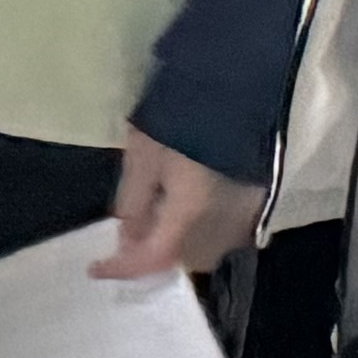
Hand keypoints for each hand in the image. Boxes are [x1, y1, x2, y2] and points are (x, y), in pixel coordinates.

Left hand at [97, 126, 262, 281]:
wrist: (237, 89)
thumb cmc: (179, 117)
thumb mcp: (142, 155)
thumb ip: (132, 202)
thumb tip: (127, 237)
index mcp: (192, 214)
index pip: (154, 258)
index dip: (124, 267)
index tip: (96, 268)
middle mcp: (225, 226)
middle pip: (184, 259)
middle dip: (155, 252)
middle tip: (130, 232)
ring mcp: (248, 217)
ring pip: (207, 249)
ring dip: (180, 242)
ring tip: (157, 214)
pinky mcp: (261, 204)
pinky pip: (226, 232)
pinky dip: (202, 229)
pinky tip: (185, 205)